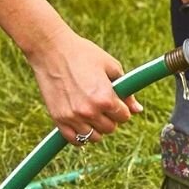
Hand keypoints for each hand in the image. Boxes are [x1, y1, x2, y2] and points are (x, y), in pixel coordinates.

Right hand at [26, 29, 142, 144]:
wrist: (50, 49)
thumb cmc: (83, 53)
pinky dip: (80, 136)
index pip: (124, 117)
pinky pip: (74, 140)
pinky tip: (81, 123)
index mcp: (106, 98)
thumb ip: (126, 91)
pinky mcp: (59, 119)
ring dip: (96, 128)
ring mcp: (73, 117)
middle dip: (110, 118)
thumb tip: (138, 110)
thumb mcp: (111, 67)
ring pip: (94, 137)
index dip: (123, 109)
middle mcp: (90, 111)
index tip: (116, 101)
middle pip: (110, 129)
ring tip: (91, 112)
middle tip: (102, 105)